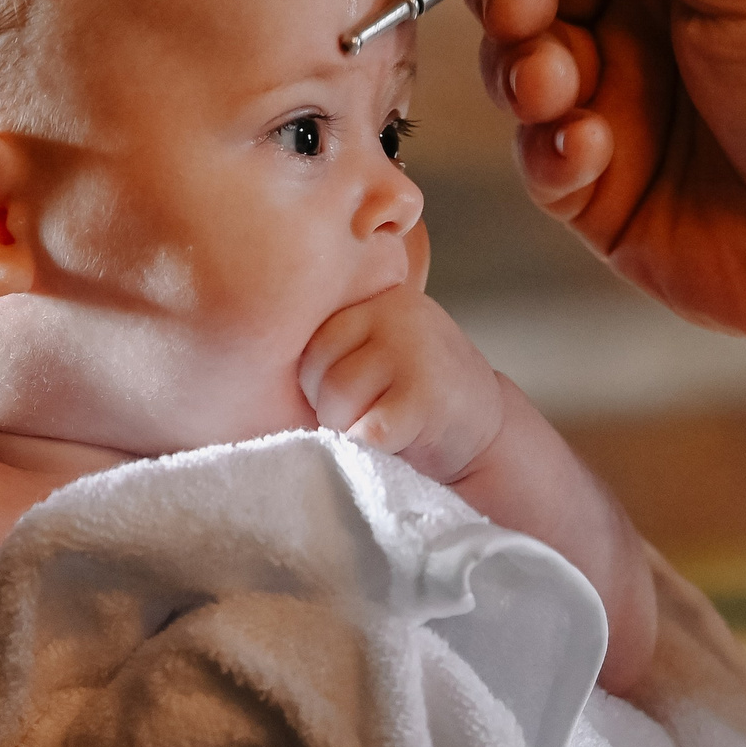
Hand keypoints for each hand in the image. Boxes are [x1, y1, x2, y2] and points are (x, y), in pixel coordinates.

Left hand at [300, 285, 506, 482]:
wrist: (488, 432)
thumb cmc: (414, 396)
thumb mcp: (380, 348)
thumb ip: (338, 340)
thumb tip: (257, 356)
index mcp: (378, 298)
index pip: (308, 340)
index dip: (315, 380)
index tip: (349, 394)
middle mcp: (397, 313)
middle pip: (316, 370)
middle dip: (328, 407)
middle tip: (364, 416)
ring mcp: (415, 352)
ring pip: (335, 399)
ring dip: (346, 429)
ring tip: (378, 427)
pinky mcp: (426, 398)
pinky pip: (366, 431)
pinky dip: (371, 448)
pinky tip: (397, 442)